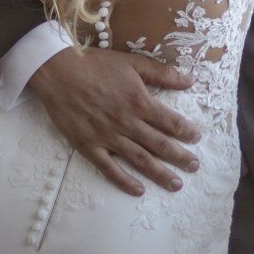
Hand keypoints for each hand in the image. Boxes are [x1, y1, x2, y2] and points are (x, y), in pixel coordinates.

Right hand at [28, 47, 199, 195]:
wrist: (57, 71)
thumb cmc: (94, 64)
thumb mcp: (131, 62)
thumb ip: (162, 73)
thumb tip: (190, 80)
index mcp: (139, 102)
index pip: (170, 122)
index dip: (186, 131)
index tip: (196, 138)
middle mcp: (127, 123)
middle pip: (160, 145)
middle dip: (180, 157)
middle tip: (194, 166)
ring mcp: (108, 137)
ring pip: (140, 160)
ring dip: (160, 174)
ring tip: (176, 185)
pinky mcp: (89, 146)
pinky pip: (109, 168)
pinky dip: (124, 181)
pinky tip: (138, 190)